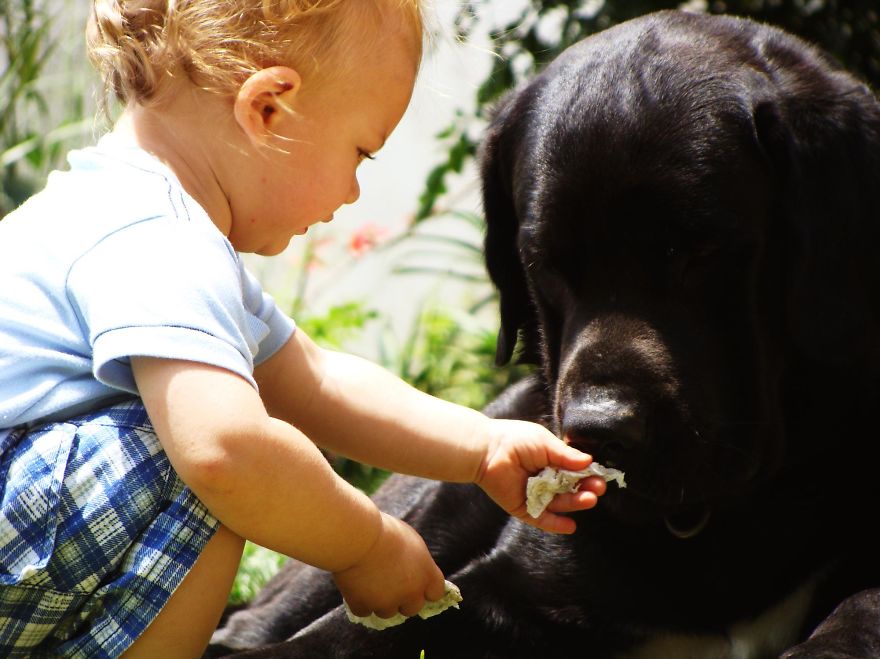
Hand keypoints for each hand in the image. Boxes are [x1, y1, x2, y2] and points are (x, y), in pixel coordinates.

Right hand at [332, 512, 445, 618]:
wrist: (358, 538)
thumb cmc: (385, 531)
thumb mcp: (411, 541)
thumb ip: (416, 561)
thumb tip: (413, 568)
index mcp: (426, 575)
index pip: (435, 593)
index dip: (425, 589)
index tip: (416, 583)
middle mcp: (410, 593)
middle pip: (412, 608)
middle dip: (403, 599)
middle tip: (389, 583)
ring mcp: (387, 603)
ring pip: (387, 611)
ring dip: (380, 601)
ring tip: (369, 580)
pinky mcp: (364, 606)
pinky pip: (364, 611)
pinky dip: (359, 601)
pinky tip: (355, 586)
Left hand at [475, 419, 605, 533]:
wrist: (487, 450)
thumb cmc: (515, 440)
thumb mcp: (545, 443)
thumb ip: (566, 456)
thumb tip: (589, 461)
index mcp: (550, 462)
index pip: (574, 472)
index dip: (588, 475)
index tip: (600, 476)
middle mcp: (544, 480)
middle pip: (570, 489)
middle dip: (585, 490)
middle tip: (598, 489)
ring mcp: (534, 495)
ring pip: (559, 504)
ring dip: (575, 503)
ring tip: (589, 500)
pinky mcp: (523, 508)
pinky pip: (541, 519)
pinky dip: (556, 524)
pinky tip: (571, 526)